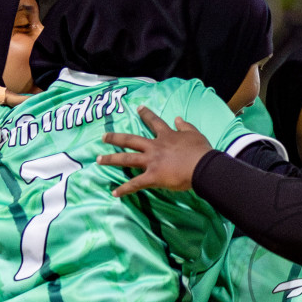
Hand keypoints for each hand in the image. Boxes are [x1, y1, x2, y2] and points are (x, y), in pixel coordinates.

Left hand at [97, 106, 213, 195]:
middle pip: (131, 140)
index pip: (154, 122)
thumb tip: (177, 118)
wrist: (202, 167)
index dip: (146, 114)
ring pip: (127, 159)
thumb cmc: (201, 151)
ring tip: (98, 159)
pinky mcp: (152, 177)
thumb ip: (185, 126)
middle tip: (104, 137)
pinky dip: (124, 189)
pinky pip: (135, 184)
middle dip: (116, 138)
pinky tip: (114, 193)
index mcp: (166, 136)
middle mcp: (154, 146)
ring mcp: (152, 161)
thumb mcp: (195, 134)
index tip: (138, 108)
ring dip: (111, 159)